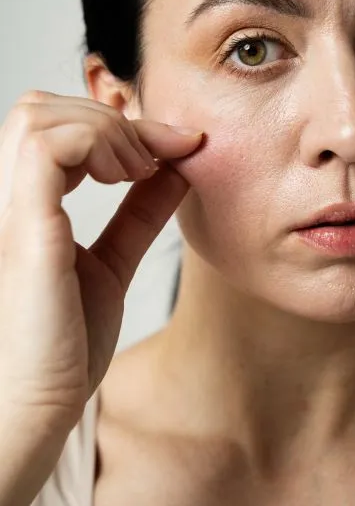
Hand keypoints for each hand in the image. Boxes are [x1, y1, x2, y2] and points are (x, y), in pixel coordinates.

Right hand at [0, 91, 202, 424]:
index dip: (120, 124)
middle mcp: (5, 197)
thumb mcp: (112, 262)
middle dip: (114, 121)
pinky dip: (97, 145)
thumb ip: (137, 214)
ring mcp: (8, 209)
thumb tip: (174, 168)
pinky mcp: (23, 229)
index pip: (54, 125)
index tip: (179, 142)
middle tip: (154, 158)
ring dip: (106, 130)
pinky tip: (128, 177)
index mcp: (24, 204)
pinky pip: (47, 149)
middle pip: (42, 107)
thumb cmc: (64, 342)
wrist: (38, 405)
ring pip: (40, 115)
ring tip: (138, 170)